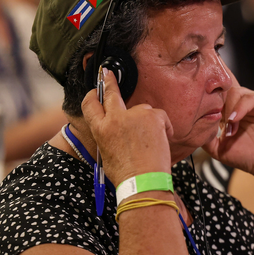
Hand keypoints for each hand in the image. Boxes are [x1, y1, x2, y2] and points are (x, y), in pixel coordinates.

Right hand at [81, 70, 173, 184]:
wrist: (143, 181)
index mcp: (100, 129)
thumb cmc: (127, 173)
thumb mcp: (108, 153)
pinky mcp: (153, 117)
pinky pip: (160, 116)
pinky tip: (160, 141)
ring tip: (149, 142)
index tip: (95, 89)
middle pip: (111, 93)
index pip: (90, 104)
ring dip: (147, 121)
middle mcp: (115, 118)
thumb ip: (110, 135)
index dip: (93, 95)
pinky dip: (163, 127)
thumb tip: (116, 130)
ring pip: (142, 109)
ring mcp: (134, 115)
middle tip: (108, 73)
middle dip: (109, 81)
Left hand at [202, 85, 253, 177]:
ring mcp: (252, 101)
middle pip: (222, 90)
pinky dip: (240, 107)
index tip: (194, 105)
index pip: (214, 96)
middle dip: (215, 101)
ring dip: (228, 108)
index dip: (204, 98)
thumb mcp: (218, 148)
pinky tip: (234, 120)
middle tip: (212, 115)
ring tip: (229, 126)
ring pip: (234, 92)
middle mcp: (239, 103)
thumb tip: (189, 126)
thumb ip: (204, 136)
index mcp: (227, 111)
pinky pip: (250, 98)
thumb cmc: (246, 157)